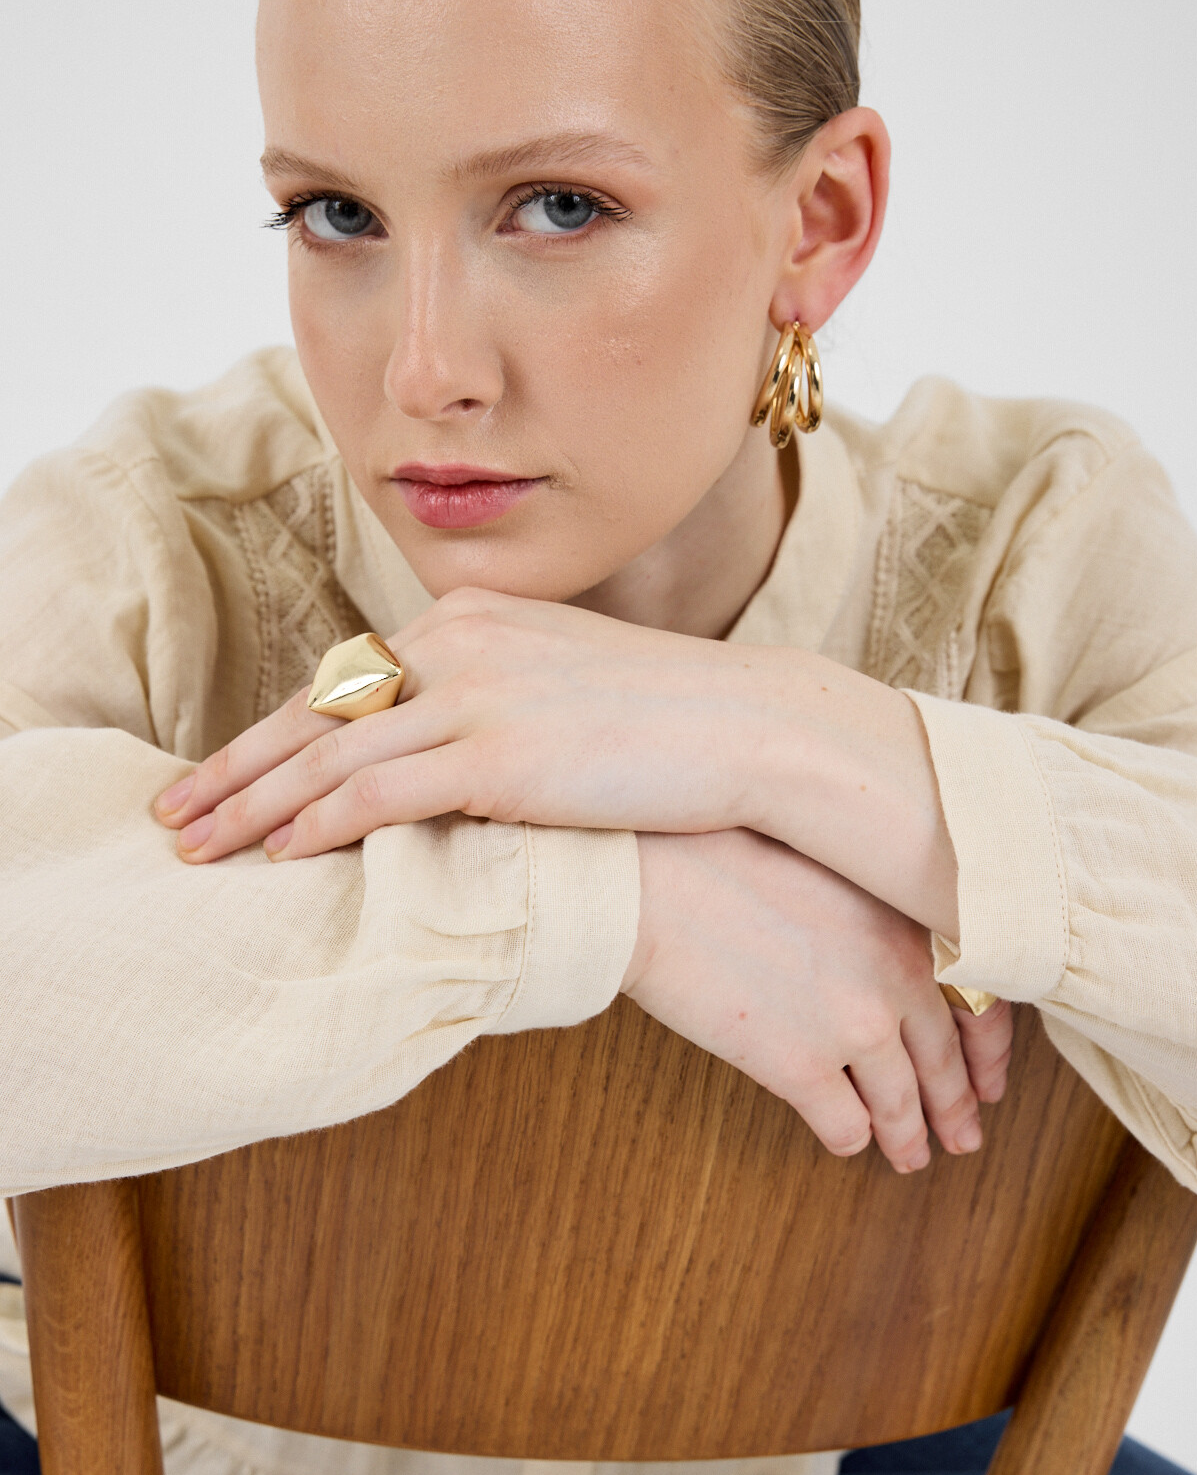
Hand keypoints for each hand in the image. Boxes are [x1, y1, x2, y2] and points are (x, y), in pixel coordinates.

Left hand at [154, 586, 958, 936]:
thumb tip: (455, 756)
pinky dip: (320, 823)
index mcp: (468, 620)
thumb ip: (496, 702)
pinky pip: (383, 790)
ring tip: (194, 847)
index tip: (225, 773)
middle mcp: (457, 642)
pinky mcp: (498, 751)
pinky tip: (277, 855)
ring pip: (330, 753)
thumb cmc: (670, 721)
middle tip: (169, 812)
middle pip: (314, 711)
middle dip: (232, 767)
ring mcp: (475, 692)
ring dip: (251, 804)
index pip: (345, 683)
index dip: (276, 735)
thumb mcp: (566, 688)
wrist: (749, 728)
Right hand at [623, 829, 1011, 1172]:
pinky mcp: (799, 1068)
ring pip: (901, 1104)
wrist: (654, 882)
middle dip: (958, 1106)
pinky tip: (846, 1140)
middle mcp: (894, 979)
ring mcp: (851, 1028)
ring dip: (909, 1138)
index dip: (989, 1051)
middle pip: (945, 1061)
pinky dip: (850, 1139)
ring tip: (911, 1157)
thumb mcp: (827, 868)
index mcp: (905, 924)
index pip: (976, 1001)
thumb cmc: (720, 856)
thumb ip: (870, 918)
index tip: (991, 1078)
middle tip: (966, 1134)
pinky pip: (844, 1125)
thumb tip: (884, 962)